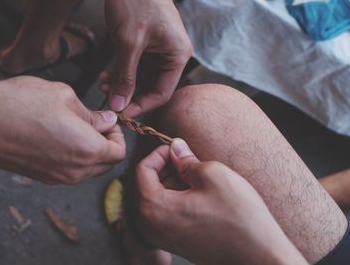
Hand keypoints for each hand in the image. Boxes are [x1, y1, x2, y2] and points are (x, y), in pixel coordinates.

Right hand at [0, 76, 125, 183]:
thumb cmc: (17, 105)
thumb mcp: (64, 96)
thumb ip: (91, 114)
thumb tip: (106, 121)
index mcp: (87, 150)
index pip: (119, 152)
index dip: (118, 134)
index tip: (108, 121)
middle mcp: (75, 171)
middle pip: (106, 164)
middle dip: (108, 144)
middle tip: (95, 123)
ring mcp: (57, 177)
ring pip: (89, 170)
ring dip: (91, 152)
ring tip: (76, 128)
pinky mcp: (42, 177)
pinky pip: (70, 171)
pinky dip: (74, 158)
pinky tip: (60, 137)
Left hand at [104, 0, 192, 116]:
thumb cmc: (135, 1)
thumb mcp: (128, 43)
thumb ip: (125, 77)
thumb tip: (120, 105)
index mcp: (177, 55)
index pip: (162, 93)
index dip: (142, 105)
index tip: (123, 113)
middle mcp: (171, 55)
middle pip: (152, 87)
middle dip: (129, 94)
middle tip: (109, 98)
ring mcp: (159, 50)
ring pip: (141, 78)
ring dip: (122, 84)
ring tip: (104, 85)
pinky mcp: (146, 45)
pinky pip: (135, 67)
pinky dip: (121, 73)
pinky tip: (106, 75)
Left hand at [135, 139, 307, 264]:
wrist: (259, 257)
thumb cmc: (238, 217)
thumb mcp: (213, 175)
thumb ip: (186, 159)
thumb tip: (175, 147)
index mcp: (153, 208)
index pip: (142, 170)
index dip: (158, 154)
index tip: (175, 148)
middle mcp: (151, 226)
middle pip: (147, 185)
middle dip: (166, 169)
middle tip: (189, 161)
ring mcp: (162, 238)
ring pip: (158, 199)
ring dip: (173, 184)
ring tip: (198, 179)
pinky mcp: (175, 243)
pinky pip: (167, 213)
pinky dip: (178, 199)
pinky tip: (200, 196)